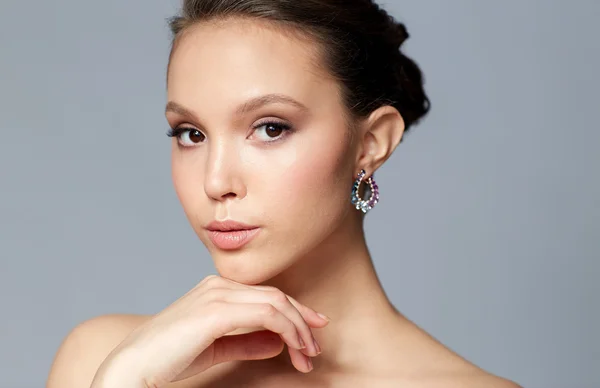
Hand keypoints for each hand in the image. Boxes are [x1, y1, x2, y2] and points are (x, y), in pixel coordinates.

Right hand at [90, 275, 329, 386]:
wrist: (134, 366)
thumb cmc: (169, 358)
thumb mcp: (216, 348)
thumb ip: (246, 342)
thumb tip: (277, 343)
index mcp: (216, 289)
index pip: (266, 295)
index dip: (294, 312)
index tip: (313, 330)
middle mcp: (218, 285)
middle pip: (276, 296)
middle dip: (302, 321)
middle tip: (316, 348)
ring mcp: (217, 295)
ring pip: (275, 303)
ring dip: (298, 329)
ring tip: (309, 354)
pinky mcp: (216, 311)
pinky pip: (266, 315)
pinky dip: (287, 329)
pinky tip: (294, 347)